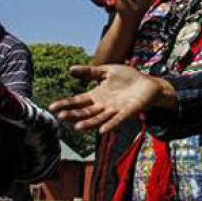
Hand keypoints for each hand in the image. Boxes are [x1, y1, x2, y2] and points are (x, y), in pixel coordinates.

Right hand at [48, 64, 174, 133]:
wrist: (148, 83)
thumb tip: (70, 70)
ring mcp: (114, 110)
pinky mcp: (127, 113)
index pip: (78, 101)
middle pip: (85, 112)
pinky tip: (102, 130)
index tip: (52, 107)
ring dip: (88, 123)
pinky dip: (110, 125)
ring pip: (98, 119)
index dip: (66, 104)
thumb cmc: (128, 78)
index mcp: (97, 95)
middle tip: (60, 116)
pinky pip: (117, 120)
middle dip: (73, 115)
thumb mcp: (107, 71)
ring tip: (76, 126)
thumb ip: (90, 72)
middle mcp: (103, 105)